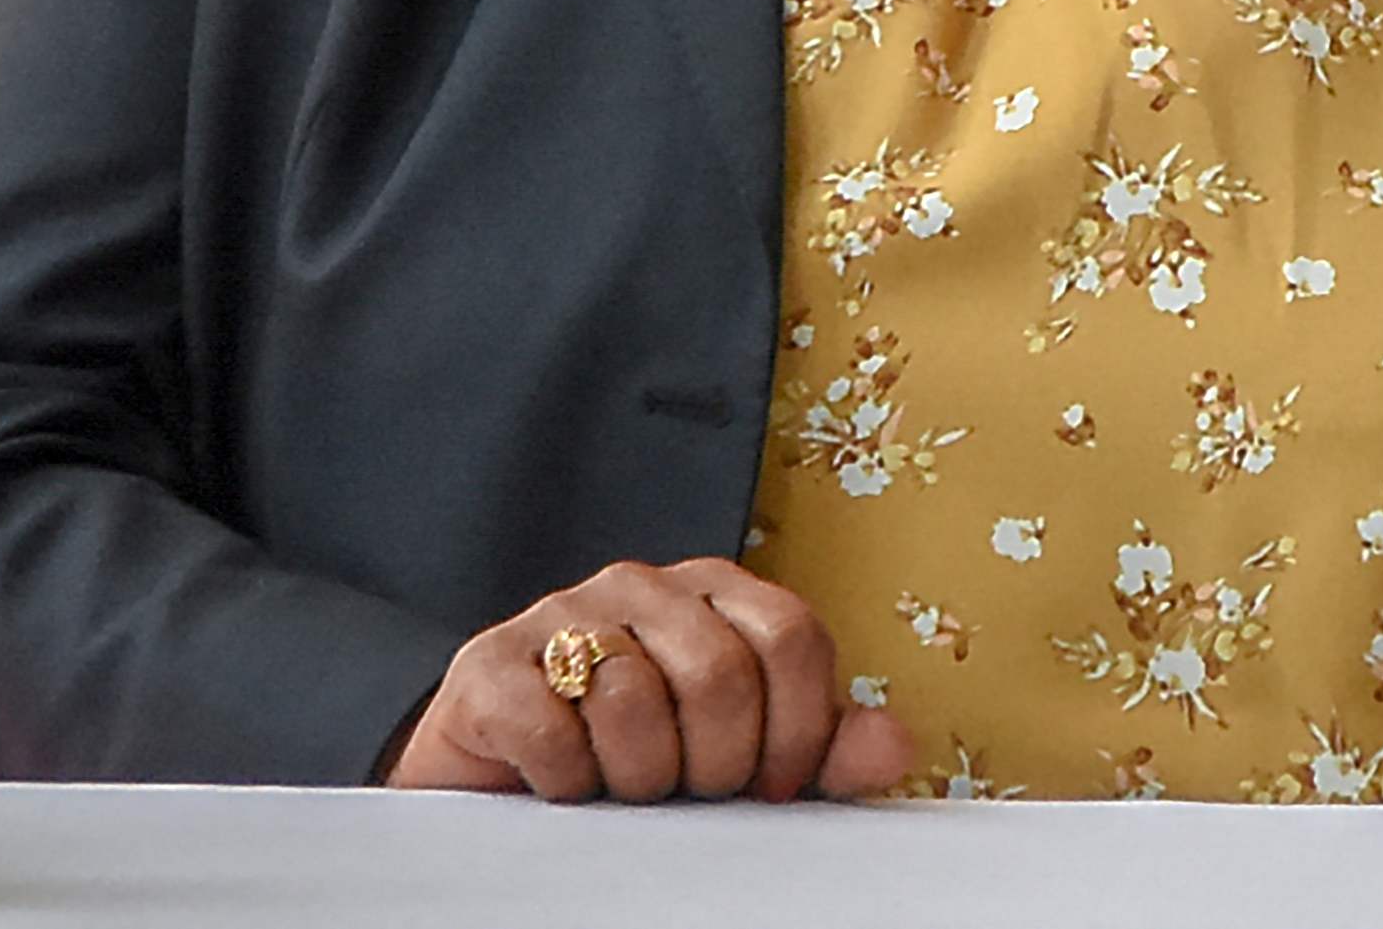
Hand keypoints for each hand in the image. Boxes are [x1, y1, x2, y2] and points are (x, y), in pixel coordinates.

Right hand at [382, 560, 913, 802]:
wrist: (500, 782)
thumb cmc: (636, 764)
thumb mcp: (739, 758)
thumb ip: (820, 749)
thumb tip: (893, 745)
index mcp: (715, 593)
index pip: (791, 636)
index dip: (796, 730)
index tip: (771, 787)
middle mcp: (641, 587)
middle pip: (719, 672)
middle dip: (716, 764)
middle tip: (688, 794)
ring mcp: (561, 615)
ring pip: (634, 699)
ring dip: (639, 778)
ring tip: (625, 790)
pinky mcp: (489, 664)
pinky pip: (551, 729)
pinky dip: (568, 781)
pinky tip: (565, 786)